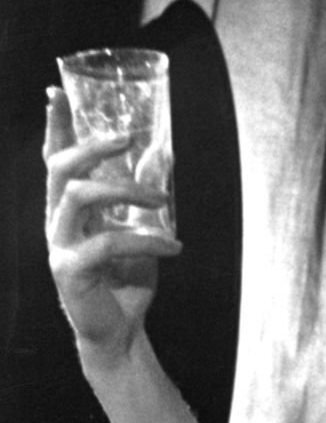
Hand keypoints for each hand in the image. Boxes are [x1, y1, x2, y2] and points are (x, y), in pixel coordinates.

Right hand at [44, 87, 180, 364]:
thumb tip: (161, 151)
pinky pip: (107, 242)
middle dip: (90, 146)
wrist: (122, 331)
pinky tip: (174, 247)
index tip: (57, 91)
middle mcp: (57, 221)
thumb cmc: (126, 280)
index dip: (55, 126)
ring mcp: (59, 245)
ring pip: (78, 196)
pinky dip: (146, 241)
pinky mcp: (70, 271)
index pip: (55, 158)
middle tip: (127, 139)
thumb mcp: (141, 229)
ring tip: (163, 200)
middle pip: (59, 168)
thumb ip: (144, 193)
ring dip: (125, 190)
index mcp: (69, 208)